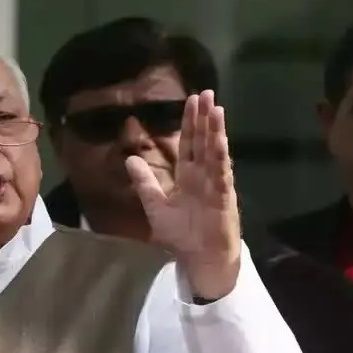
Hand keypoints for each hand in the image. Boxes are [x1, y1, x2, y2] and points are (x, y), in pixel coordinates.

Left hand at [125, 90, 240, 298]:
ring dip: (215, 130)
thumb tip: (129, 160)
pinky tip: (219, 139)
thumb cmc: (180, 235)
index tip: (190, 101)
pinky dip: (220, 155)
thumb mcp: (155, 206)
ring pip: (214, 152)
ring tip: (215, 108)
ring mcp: (215, 184)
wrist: (199, 259)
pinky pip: (221, 173)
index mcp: (188, 176)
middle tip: (205, 93)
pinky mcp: (223, 196)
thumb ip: (145, 182)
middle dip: (203, 118)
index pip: (188, 144)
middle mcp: (203, 175)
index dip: (189, 123)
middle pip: (202, 141)